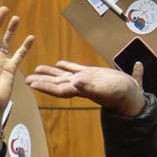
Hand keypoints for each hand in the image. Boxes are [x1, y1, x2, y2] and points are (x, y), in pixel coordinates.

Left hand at [27, 60, 141, 117]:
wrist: (130, 94)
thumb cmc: (118, 94)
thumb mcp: (104, 89)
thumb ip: (89, 86)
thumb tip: (75, 82)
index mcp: (79, 90)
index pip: (57, 88)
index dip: (43, 86)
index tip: (31, 84)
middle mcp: (78, 85)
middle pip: (55, 83)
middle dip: (41, 81)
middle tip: (26, 79)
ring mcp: (84, 79)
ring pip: (63, 75)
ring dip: (50, 73)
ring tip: (37, 69)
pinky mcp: (92, 73)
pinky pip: (75, 68)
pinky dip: (66, 66)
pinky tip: (59, 62)